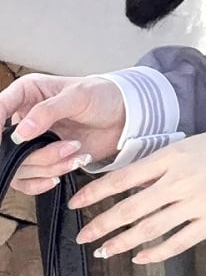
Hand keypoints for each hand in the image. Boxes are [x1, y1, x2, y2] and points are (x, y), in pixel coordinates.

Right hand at [0, 73, 125, 193]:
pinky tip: (62, 173)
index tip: (5, 144)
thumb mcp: (77, 96)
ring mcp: (32, 142)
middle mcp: (23, 119)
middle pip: (7, 147)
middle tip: (69, 146)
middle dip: (36, 154)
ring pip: (20, 166)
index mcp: (25, 94)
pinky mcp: (43, 160)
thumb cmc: (102, 96)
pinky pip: (28, 180)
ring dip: (49, 165)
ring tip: (76, 151)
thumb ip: (47, 111)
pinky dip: (43, 181)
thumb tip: (20, 133)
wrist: (124, 117)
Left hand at [67, 125, 205, 264]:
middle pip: (130, 208)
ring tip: (105, 250)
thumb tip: (128, 183)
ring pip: (149, 229)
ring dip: (123, 242)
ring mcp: (196, 204)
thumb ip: (160, 164)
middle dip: (101, 224)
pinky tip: (140, 257)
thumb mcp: (187, 145)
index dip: (95, 193)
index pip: (122, 178)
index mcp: (170, 158)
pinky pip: (178, 242)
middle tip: (83, 236)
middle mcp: (179, 182)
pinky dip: (156, 252)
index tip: (76, 203)